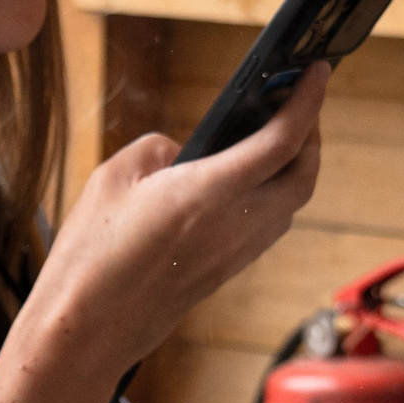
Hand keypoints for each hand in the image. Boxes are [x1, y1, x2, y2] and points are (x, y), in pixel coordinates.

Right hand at [20, 62, 330, 390]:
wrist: (86, 330)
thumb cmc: (91, 256)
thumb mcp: (112, 178)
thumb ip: (156, 151)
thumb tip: (181, 154)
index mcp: (209, 193)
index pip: (283, 140)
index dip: (307, 100)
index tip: (317, 72)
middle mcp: (234, 226)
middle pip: (303, 177)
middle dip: (311, 137)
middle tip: (297, 107)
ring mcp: (233, 254)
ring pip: (290, 206)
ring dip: (294, 170)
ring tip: (274, 141)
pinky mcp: (224, 273)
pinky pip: (268, 228)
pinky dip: (273, 197)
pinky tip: (246, 185)